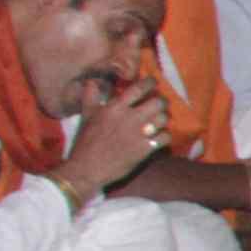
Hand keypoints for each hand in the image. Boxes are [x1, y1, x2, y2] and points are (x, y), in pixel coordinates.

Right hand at [64, 78, 170, 197]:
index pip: (138, 89)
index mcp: (115, 108)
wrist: (87, 167)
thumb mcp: (86, 116)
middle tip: (160, 104)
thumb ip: (91, 97)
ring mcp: (139, 133)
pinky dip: (165, 135)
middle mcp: (130, 118)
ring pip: (163, 119)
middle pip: (158, 102)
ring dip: (163, 118)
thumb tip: (92, 82)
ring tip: (159, 120)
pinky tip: (160, 136)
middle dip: (162, 102)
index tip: (153, 82)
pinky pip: (165, 137)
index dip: (149, 83)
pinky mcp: (146, 148)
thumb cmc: (86, 141)